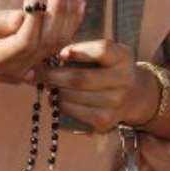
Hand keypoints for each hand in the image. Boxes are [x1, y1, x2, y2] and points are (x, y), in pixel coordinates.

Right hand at [0, 0, 85, 80]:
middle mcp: (20, 66)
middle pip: (46, 41)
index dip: (33, 21)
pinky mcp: (41, 57)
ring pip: (57, 41)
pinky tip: (78, 2)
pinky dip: (72, 21)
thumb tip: (21, 17)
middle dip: (56, 12)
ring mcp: (33, 64)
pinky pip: (61, 41)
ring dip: (68, 14)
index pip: (24, 42)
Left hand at [37, 40, 158, 132]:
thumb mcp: (106, 52)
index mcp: (122, 56)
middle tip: (35, 71)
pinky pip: (74, 112)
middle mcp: (123, 80)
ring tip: (44, 83)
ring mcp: (115, 103)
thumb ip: (84, 49)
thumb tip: (47, 52)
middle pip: (80, 78)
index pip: (102, 50)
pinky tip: (56, 97)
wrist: (134, 95)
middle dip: (53, 75)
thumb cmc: (109, 67)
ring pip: (73, 97)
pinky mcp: (105, 121)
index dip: (79, 51)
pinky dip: (60, 104)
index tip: (60, 52)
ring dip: (54, 90)